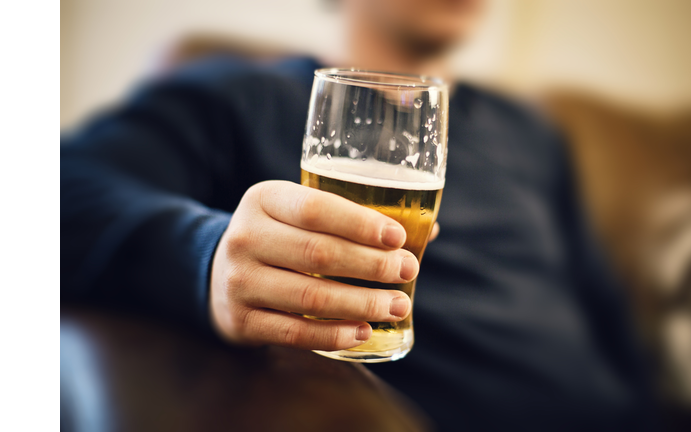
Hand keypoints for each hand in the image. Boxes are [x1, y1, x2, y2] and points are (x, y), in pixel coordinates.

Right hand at [210, 181, 435, 350]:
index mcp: (264, 199)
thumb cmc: (280, 239)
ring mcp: (239, 280)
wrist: (218, 274)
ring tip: (397, 306)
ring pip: (310, 295)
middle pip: (319, 252)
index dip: (361, 224)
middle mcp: (245, 236)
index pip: (317, 208)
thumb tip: (430, 230)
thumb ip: (353, 218)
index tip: (398, 238)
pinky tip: (363, 332)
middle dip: (372, 265)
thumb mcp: (298, 215)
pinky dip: (333, 333)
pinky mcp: (240, 320)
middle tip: (408, 271)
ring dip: (361, 303)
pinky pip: (295, 331)